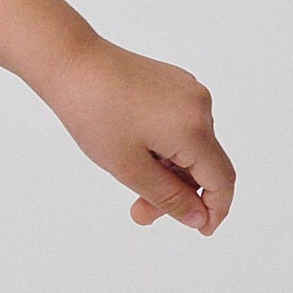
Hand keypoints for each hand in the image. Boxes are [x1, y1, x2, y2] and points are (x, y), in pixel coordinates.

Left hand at [40, 42, 234, 229]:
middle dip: (177, 193)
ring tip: (129, 177)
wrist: (71, 62)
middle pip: (204, 164)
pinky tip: (135, 149)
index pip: (222, 180)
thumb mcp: (129, 168)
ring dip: (168, 170)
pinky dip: (165, 146)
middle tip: (139, 212)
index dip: (215, 210)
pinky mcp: (175, 83)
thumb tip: (199, 218)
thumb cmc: (94, 114)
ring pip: (191, 146)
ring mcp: (189, 91)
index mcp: (194, 129)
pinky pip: (181, 125)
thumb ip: (168, 198)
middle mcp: (200, 106)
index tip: (201, 230)